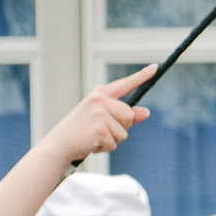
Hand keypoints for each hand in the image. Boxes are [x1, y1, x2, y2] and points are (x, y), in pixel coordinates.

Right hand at [41, 65, 155, 162]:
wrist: (61, 144)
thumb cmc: (82, 130)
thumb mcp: (102, 118)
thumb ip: (125, 115)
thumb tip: (146, 112)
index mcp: (100, 95)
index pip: (125, 84)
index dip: (141, 76)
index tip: (155, 67)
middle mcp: (99, 100)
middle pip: (129, 115)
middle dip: (121, 127)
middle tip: (100, 129)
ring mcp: (99, 114)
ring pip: (124, 133)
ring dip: (112, 140)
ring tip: (94, 136)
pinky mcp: (99, 130)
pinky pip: (115, 143)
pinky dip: (106, 148)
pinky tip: (92, 143)